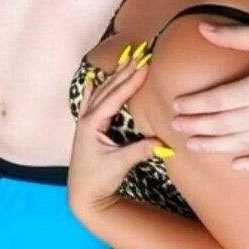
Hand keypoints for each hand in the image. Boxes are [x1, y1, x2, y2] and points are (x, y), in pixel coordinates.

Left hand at [68, 55, 159, 215]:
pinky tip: (91, 79)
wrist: (83, 195)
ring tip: (125, 60)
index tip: (144, 64)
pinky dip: (94, 89)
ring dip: (114, 77)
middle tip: (138, 53)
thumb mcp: (120, 164)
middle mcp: (87, 118)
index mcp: (93, 122)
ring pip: (101, 93)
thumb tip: (165, 143)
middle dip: (124, 71)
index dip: (131, 80)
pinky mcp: (88, 129)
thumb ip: (141, 151)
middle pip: (108, 89)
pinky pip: (91, 102)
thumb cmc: (98, 179)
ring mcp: (86, 122)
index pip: (115, 96)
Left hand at [172, 24, 248, 170]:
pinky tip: (236, 165)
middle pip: (225, 123)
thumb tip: (201, 28)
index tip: (176, 105)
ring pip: (244, 142)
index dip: (195, 104)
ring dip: (216, 145)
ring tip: (193, 145)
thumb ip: (234, 35)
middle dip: (197, 125)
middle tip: (176, 125)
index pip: (218, 100)